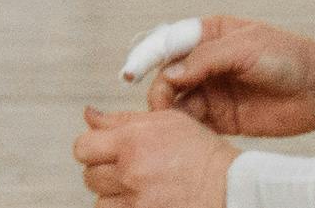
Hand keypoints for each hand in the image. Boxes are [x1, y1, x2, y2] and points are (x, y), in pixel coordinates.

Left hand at [74, 104, 232, 205]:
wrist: (230, 186)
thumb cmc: (202, 153)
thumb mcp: (166, 121)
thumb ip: (122, 119)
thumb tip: (89, 115)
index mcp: (133, 141)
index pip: (83, 147)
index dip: (90, 149)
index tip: (102, 152)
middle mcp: (131, 172)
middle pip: (90, 176)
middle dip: (103, 172)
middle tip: (126, 171)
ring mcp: (137, 201)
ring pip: (101, 201)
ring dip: (113, 196)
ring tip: (136, 189)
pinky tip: (142, 202)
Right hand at [149, 20, 314, 142]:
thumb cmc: (286, 56)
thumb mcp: (245, 48)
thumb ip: (206, 60)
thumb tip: (170, 75)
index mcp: (208, 34)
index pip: (168, 43)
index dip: (147, 57)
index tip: (130, 74)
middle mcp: (205, 62)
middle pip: (168, 75)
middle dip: (159, 89)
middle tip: (160, 107)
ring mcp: (213, 90)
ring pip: (177, 100)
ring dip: (169, 111)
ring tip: (168, 124)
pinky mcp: (223, 117)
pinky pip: (194, 122)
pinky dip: (183, 128)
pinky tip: (181, 134)